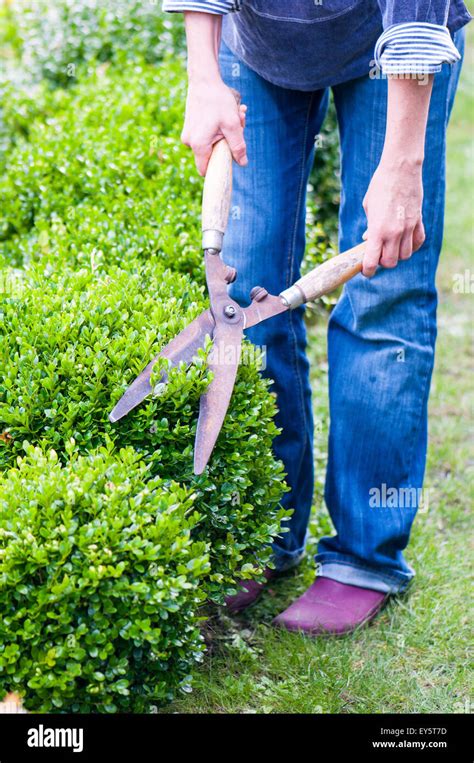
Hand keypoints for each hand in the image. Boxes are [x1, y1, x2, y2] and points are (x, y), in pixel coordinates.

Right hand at [181, 78, 246, 175]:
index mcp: (198, 145)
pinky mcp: (190, 127)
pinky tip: (227, 112)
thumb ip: (238, 146)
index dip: (219, 168)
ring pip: (211, 142)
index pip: (206, 170)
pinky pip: (206, 134)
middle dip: (228, 143)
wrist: (203, 79)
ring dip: (226, 132)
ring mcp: (188, 134)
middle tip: (240, 123)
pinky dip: (219, 126)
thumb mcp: (232, 124)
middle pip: (212, 154)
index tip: (230, 159)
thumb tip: (243, 163)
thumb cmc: (217, 100)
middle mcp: (189, 142)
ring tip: (235, 113)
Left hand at [362, 157, 425, 277]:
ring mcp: (408, 228)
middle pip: (391, 262)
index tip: (366, 271)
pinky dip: (412, 246)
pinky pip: (418, 242)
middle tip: (378, 255)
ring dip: (397, 255)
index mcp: (378, 230)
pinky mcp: (418, 221)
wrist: (401, 169)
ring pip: (405, 255)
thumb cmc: (380, 186)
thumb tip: (369, 241)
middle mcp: (394, 233)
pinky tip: (405, 241)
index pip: (372, 262)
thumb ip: (370, 227)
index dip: (368, 271)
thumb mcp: (368, 208)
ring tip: (391, 246)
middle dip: (383, 262)